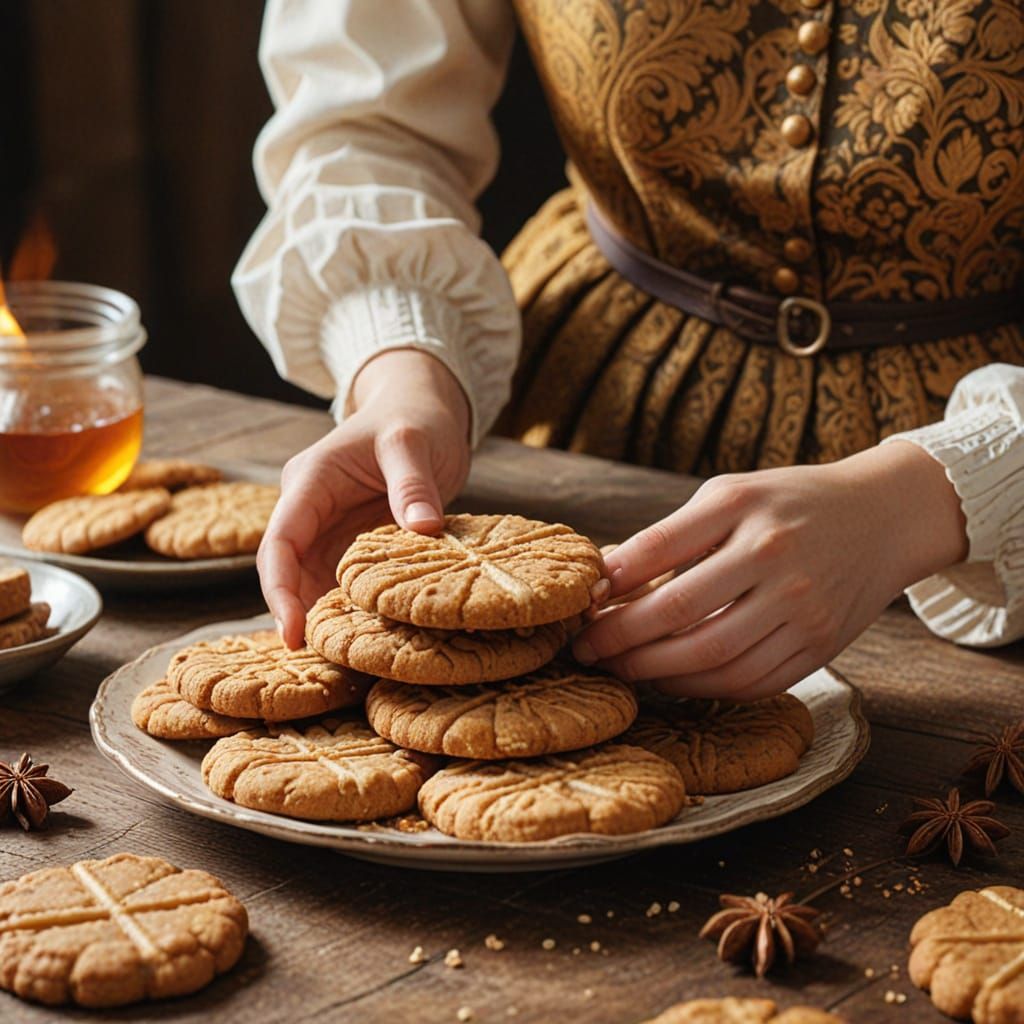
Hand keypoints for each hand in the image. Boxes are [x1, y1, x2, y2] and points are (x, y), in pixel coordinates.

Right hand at [259, 349, 470, 647]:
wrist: (421, 412)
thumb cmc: (412, 419)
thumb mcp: (413, 441)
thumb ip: (413, 483)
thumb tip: (423, 529)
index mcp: (309, 482)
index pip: (280, 543)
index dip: (280, 590)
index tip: (295, 633)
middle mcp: (310, 511)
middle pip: (289, 574)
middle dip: (300, 618)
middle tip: (325, 666)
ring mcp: (330, 532)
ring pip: (314, 586)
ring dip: (327, 621)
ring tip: (347, 665)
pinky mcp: (353, 547)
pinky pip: (344, 585)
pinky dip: (352, 612)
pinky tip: (369, 643)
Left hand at [572, 442, 967, 698]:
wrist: (883, 518)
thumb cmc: (789, 504)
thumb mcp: (730, 495)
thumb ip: (671, 535)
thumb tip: (607, 579)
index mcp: (742, 508)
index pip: (657, 550)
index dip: (610, 584)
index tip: (581, 605)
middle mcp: (774, 556)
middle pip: (678, 613)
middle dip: (620, 638)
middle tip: (587, 651)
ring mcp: (803, 606)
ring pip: (712, 658)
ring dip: (654, 671)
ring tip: (622, 670)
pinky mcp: (821, 646)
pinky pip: (749, 681)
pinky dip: (701, 688)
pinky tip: (671, 681)